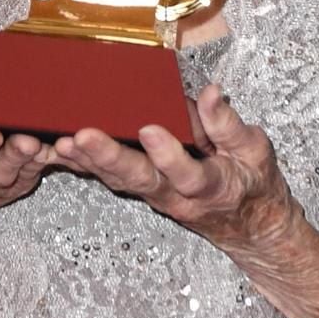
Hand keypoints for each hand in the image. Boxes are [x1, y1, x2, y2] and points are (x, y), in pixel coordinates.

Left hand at [52, 84, 299, 255]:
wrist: (249, 225)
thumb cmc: (252, 181)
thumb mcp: (255, 151)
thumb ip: (230, 124)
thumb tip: (212, 92)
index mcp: (212, 185)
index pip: (188, 173)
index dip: (168, 154)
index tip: (149, 128)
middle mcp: (177, 195)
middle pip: (141, 180)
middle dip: (109, 158)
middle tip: (83, 136)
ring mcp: (157, 195)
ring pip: (119, 181)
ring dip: (89, 163)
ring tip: (64, 141)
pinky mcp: (143, 189)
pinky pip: (111, 180)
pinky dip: (85, 166)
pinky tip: (62, 149)